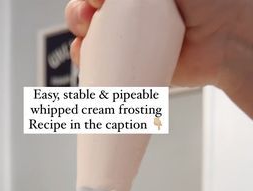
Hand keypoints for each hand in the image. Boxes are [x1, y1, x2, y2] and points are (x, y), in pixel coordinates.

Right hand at [65, 0, 252, 116]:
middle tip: (88, 18)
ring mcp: (130, 41)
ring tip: (86, 40)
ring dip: (79, 38)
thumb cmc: (209, 3)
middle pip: (89, 11)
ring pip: (91, 39)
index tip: (96, 0)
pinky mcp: (134, 67)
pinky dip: (89, 66)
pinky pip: (104, 69)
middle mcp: (131, 13)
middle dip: (80, 13)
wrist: (226, 41)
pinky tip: (86, 60)